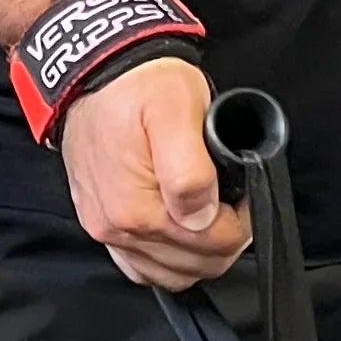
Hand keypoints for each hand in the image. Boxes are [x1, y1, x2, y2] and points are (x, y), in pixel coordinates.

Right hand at [60, 58, 250, 287]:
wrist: (93, 67)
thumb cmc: (138, 84)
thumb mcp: (176, 110)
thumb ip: (190, 171)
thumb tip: (201, 217)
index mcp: (136, 209)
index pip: (211, 246)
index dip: (242, 224)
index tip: (247, 195)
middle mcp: (115, 228)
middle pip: (193, 266)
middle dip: (223, 240)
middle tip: (235, 204)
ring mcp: (104, 229)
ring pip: (168, 273)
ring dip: (198, 255)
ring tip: (211, 216)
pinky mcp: (98, 221)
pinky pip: (139, 265)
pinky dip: (166, 259)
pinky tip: (180, 232)